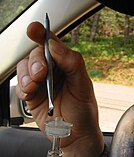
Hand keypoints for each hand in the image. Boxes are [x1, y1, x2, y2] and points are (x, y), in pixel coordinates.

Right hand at [16, 22, 103, 155]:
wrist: (76, 133)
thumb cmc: (83, 110)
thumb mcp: (83, 85)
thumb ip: (72, 63)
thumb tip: (54, 45)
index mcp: (67, 65)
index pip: (53, 45)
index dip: (42, 35)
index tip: (34, 29)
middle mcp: (53, 71)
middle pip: (36, 55)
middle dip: (36, 62)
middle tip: (41, 73)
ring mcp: (41, 83)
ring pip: (25, 68)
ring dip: (26, 75)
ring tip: (34, 86)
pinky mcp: (32, 95)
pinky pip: (20, 85)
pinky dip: (22, 88)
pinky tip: (30, 94)